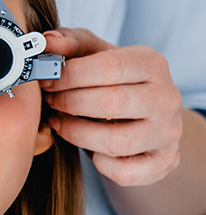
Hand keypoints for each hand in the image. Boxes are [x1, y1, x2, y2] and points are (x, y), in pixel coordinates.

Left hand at [40, 28, 182, 185]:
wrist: (145, 119)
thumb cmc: (114, 83)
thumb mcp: (95, 56)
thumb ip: (70, 45)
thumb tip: (46, 42)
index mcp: (152, 64)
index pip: (111, 66)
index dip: (71, 75)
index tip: (47, 81)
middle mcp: (167, 98)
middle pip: (113, 103)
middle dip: (70, 103)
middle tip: (51, 102)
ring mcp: (168, 133)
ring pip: (116, 141)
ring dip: (77, 134)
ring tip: (61, 123)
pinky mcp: (163, 162)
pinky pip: (123, 171)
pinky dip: (100, 164)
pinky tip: (90, 149)